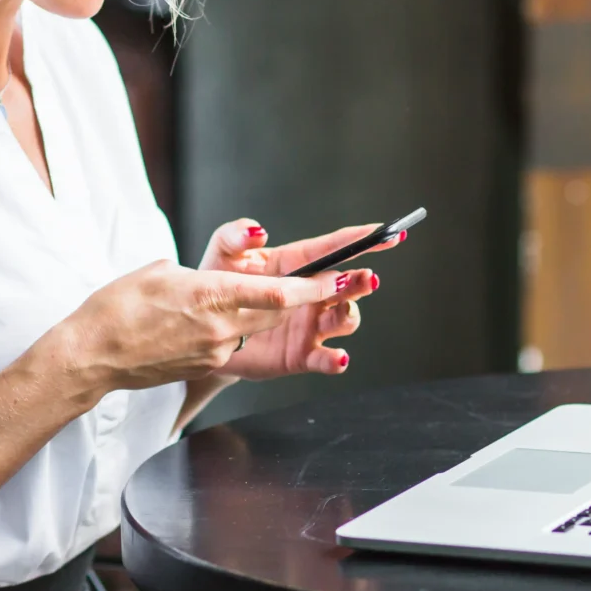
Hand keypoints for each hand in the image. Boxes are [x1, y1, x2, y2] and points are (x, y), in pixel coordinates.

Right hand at [52, 258, 348, 396]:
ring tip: (282, 298)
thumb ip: (197, 273)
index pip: (276, 294)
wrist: (90, 357)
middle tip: (340, 284)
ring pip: (258, 329)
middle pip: (278, 314)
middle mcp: (219, 328)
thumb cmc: (116, 306)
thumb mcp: (158, 271)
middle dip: (310, 300)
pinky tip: (221, 318)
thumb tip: (212, 279)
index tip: (341, 277)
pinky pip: (232, 343)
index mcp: (210, 296)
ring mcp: (213, 352)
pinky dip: (238, 328)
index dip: (314, 287)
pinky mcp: (203, 366)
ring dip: (272, 314)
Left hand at [199, 220, 405, 379]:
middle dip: (360, 280)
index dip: (361, 240)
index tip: (387, 232)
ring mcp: (309, 324)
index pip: (333, 248)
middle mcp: (310, 294)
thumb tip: (258, 230)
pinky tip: (338, 357)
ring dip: (350, 313)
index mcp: (296, 264)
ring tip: (344, 309)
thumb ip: (235, 236)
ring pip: (344, 318)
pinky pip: (324, 358)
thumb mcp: (222, 254)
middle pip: (346, 284)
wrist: (203, 330)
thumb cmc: (217, 284)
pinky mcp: (301, 354)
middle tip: (366, 277)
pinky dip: (335, 359)